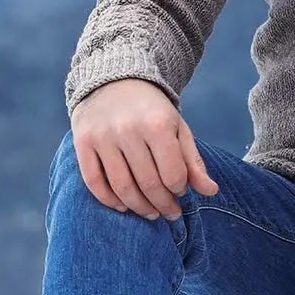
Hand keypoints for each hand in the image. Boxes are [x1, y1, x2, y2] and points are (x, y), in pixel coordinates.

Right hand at [70, 78, 218, 219]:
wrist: (113, 82)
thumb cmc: (152, 111)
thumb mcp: (178, 128)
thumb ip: (193, 161)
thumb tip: (211, 191)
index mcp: (157, 124)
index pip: (172, 173)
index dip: (179, 189)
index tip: (181, 192)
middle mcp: (128, 130)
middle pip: (148, 183)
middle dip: (162, 204)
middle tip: (170, 212)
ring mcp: (103, 137)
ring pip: (121, 187)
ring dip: (138, 207)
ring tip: (151, 213)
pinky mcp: (83, 142)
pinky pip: (94, 181)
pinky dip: (108, 200)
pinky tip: (123, 206)